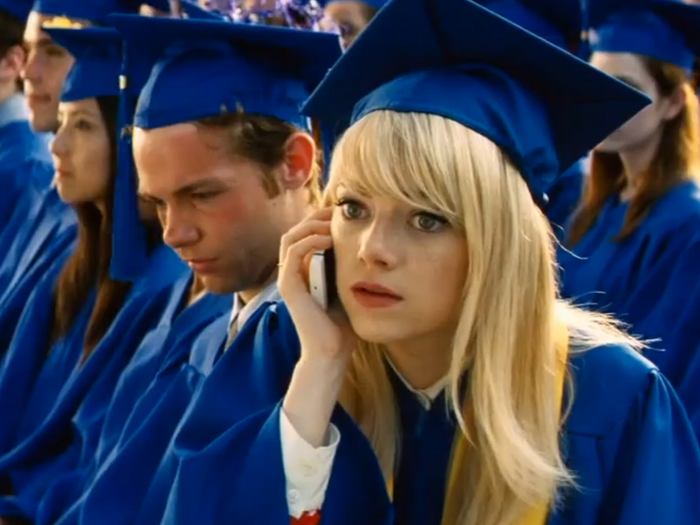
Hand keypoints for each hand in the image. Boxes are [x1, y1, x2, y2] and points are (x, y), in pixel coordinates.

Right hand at [279, 208, 357, 446]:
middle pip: (297, 229)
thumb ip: (352, 268)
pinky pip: (293, 252)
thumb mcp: (351, 288)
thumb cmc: (344, 324)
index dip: (323, 219)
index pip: (307, 233)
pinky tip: (329, 240)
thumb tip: (372, 248)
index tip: (345, 213)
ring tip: (334, 222)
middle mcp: (293, 272)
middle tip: (339, 210)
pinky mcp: (288, 286)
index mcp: (305, 270)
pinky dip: (310, 240)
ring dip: (312, 225)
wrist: (332, 352)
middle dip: (317, 216)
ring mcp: (288, 278)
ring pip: (291, 236)